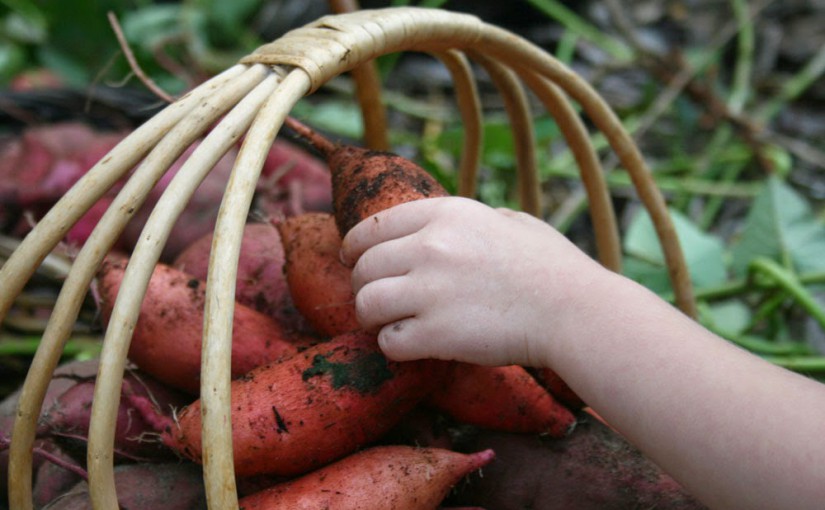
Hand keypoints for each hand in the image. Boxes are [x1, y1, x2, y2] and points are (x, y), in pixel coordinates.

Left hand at [340, 196, 605, 366]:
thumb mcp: (511, 221)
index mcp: (446, 214)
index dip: (355, 246)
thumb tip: (451, 226)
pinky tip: (413, 345)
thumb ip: (473, 220)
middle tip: (376, 301)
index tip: (353, 259)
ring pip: (366, 304)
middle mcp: (431, 247)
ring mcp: (430, 290)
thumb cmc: (553, 267)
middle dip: (363, 287)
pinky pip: (388, 341)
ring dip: (372, 318)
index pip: (373, 226)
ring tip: (389, 325)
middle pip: (363, 268)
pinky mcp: (436, 333)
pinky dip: (394, 346)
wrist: (574, 310)